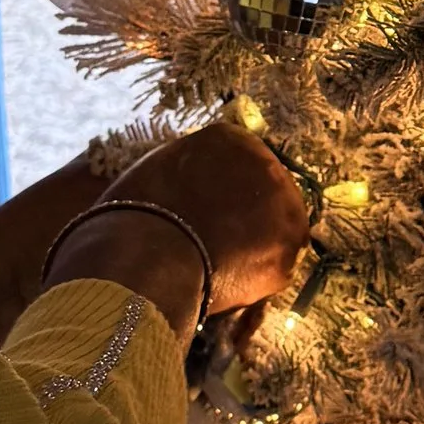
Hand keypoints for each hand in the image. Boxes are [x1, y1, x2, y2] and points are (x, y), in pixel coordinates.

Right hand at [42, 123, 310, 321]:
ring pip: (278, 228)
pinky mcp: (287, 252)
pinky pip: (275, 265)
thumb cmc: (137, 212)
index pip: (240, 162)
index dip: (226, 191)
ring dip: (257, 245)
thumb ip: (189, 170)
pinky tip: (229, 284)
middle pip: (266, 191)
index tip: (210, 211)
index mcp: (231, 139)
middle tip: (220, 242)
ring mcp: (284, 209)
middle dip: (248, 215)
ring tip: (223, 266)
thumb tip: (193, 186)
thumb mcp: (159, 170)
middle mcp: (267, 165)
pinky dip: (257, 278)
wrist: (146, 257)